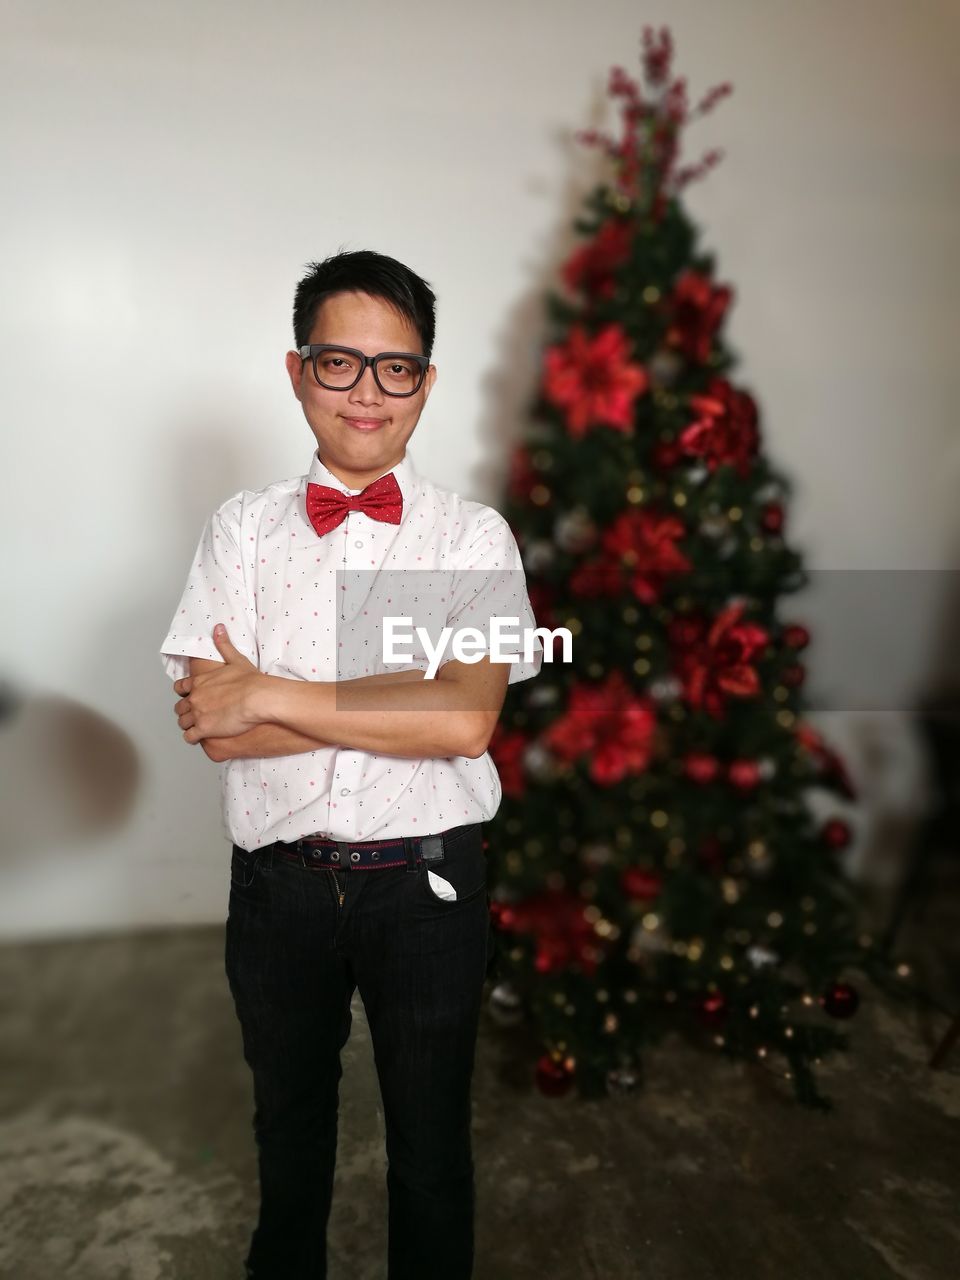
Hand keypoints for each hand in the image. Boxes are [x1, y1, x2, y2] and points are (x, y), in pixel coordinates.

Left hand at [173, 626, 265, 742]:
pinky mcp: (204, 728)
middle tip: (194, 714)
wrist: (258, 698)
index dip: (184, 693)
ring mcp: (198, 714)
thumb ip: (224, 644)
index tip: (190, 697)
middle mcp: (194, 697)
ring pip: (182, 722)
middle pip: (180, 707)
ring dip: (188, 725)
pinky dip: (193, 738)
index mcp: (199, 681)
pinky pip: (190, 737)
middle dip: (185, 711)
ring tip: (197, 728)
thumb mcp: (236, 659)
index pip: (180, 688)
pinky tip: (200, 737)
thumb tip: (218, 627)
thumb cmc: (250, 681)